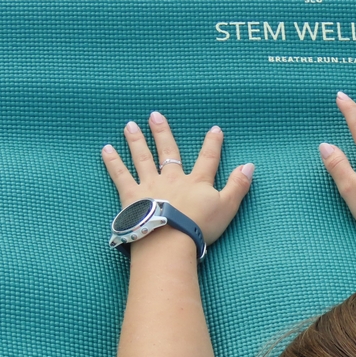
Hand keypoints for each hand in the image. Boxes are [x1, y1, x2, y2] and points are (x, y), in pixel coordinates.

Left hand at [101, 112, 253, 245]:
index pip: (207, 158)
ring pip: (143, 158)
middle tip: (155, 115)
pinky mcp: (132, 196)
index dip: (212, 144)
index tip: (215, 129)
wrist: (170, 240)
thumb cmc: (199, 226)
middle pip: (168, 151)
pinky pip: (120, 175)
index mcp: (196, 182)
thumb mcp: (227, 207)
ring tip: (129, 125)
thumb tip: (250, 165)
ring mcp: (150, 185)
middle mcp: (172, 178)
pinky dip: (113, 162)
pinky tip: (106, 149)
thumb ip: (238, 185)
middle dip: (162, 133)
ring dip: (136, 141)